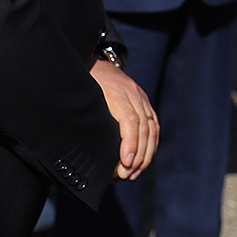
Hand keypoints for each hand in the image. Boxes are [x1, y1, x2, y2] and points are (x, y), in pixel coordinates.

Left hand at [90, 59, 157, 179]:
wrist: (95, 61)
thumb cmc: (85, 82)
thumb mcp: (82, 98)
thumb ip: (85, 116)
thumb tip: (84, 147)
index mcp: (116, 92)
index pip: (130, 120)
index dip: (130, 143)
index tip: (125, 163)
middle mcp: (133, 94)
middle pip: (144, 127)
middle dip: (139, 155)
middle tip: (126, 175)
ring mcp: (141, 97)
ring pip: (152, 128)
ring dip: (146, 153)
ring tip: (134, 173)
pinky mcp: (144, 102)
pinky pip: (154, 125)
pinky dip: (151, 144)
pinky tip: (143, 160)